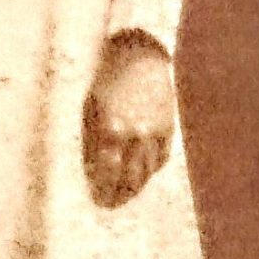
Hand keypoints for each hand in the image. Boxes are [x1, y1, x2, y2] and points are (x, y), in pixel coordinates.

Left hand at [83, 32, 174, 208]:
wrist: (139, 54)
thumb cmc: (106, 78)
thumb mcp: (90, 107)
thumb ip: (92, 139)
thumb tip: (93, 169)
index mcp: (110, 130)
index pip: (107, 173)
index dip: (102, 190)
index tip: (98, 200)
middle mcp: (134, 135)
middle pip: (129, 178)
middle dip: (119, 194)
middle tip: (111, 204)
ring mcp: (154, 132)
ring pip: (147, 172)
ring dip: (136, 187)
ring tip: (126, 194)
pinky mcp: (168, 127)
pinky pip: (160, 159)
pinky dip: (151, 169)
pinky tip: (143, 175)